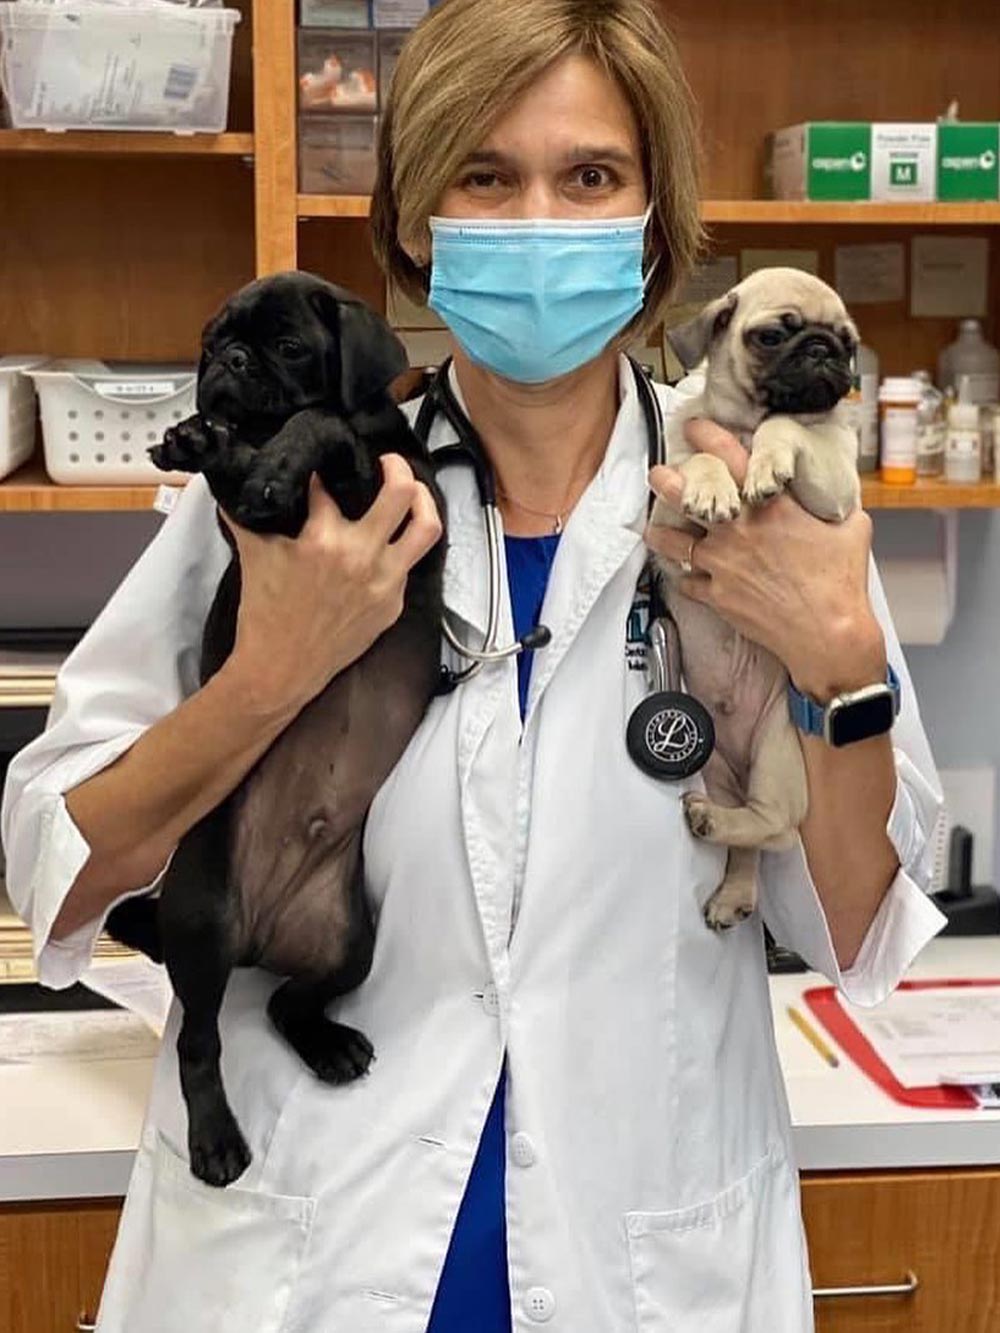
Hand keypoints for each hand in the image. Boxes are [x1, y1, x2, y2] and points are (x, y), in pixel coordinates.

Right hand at [219, 454, 441, 716]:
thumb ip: (246, 516)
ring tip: (413, 489)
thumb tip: (230, 486)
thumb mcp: (254, 555)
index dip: (324, 469)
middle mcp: (362, 556)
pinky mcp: (394, 603)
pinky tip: (392, 539)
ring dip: (423, 500)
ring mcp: (385, 581)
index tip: (324, 463)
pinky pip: (409, 564)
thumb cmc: (265, 614)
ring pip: (427, 527)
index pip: (330, 485)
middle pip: (401, 492)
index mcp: (325, 540)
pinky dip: (402, 546)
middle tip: (387, 460)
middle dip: (396, 466)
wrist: (282, 670)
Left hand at [646, 419, 885, 701]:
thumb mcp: (851, 529)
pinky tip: (683, 575)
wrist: (828, 635)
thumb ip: (834, 506)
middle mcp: (737, 530)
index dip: (707, 436)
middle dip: (665, 481)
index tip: (695, 426)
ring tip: (652, 528)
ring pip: (674, 542)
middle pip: (685, 496)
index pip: (730, 458)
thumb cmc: (843, 582)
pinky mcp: (716, 595)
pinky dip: (685, 578)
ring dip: (660, 533)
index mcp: (770, 506)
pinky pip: (688, 582)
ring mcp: (721, 564)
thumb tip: (838, 496)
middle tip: (656, 474)